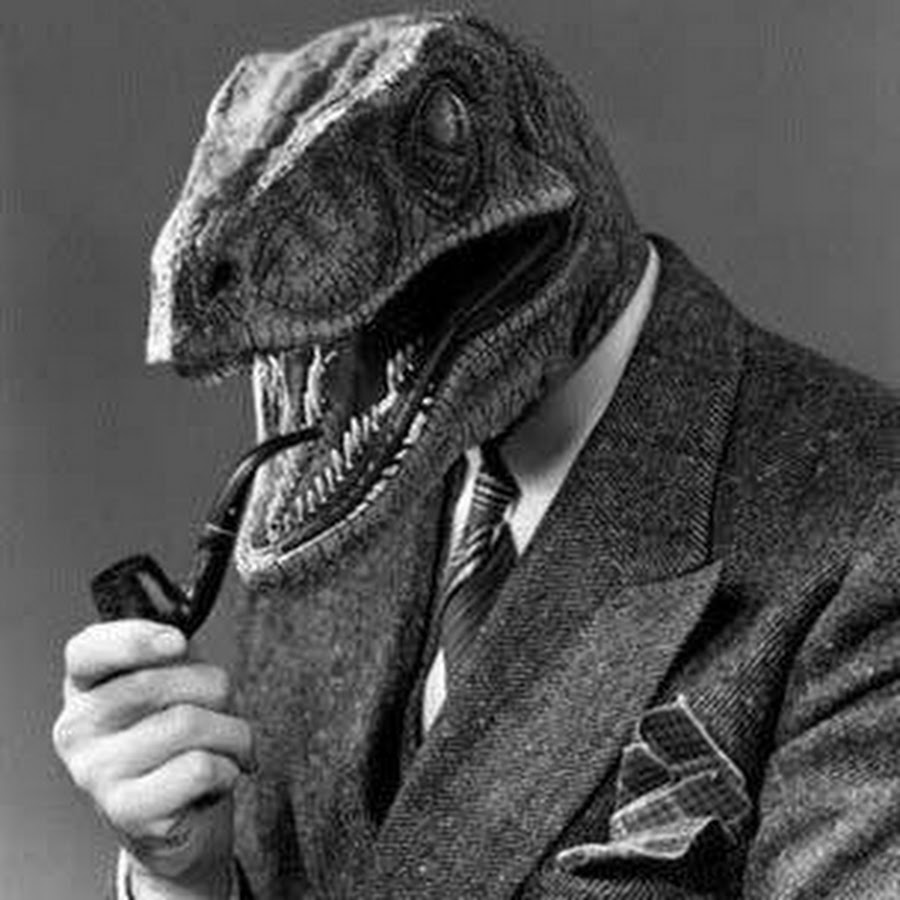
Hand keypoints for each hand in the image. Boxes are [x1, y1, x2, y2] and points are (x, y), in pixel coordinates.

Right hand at [52, 621, 253, 897]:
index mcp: (85, 684)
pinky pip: (200, 768)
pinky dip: (228, 767)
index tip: (177, 642)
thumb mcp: (175, 680)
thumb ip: (173, 655)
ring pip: (189, 724)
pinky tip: (217, 774)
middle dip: (216, 688)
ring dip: (233, 732)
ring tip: (229, 744)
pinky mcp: (126, 810)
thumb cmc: (177, 731)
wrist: (180, 810)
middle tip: (224, 707)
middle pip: (159, 682)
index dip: (134, 640)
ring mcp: (96, 772)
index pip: (88, 651)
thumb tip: (179, 643)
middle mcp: (78, 727)